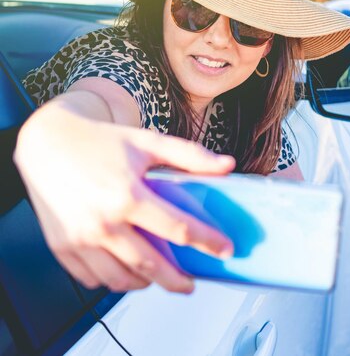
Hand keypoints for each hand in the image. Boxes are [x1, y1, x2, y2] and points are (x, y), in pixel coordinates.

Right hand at [14, 105, 234, 293]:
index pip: (178, 228)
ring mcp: (80, 239)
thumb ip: (189, 156)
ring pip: (121, 279)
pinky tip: (124, 268)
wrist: (47, 142)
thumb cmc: (99, 141)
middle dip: (177, 280)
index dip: (206, 241)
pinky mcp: (62, 248)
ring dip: (145, 283)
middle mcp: (103, 222)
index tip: (223, 249)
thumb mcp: (147, 142)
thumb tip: (226, 165)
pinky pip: (93, 279)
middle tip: (190, 282)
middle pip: (151, 266)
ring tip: (157, 275)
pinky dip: (113, 280)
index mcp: (127, 194)